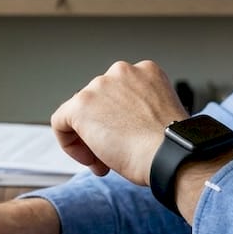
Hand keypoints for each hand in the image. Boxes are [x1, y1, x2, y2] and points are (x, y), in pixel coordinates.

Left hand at [50, 60, 188, 183]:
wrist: (171, 154)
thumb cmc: (171, 145)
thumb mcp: (160, 116)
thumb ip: (137, 112)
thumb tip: (118, 128)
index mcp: (145, 72)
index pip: (117, 94)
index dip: (119, 121)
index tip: (126, 140)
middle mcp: (121, 72)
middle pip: (97, 102)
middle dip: (103, 130)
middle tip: (114, 156)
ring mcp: (100, 85)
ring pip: (79, 113)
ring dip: (90, 140)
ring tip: (106, 161)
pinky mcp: (81, 104)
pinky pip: (60, 122)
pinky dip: (69, 143)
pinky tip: (89, 159)